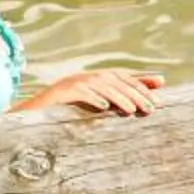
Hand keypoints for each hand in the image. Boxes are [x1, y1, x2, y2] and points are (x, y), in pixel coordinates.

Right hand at [32, 69, 161, 116]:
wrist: (34, 115)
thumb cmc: (70, 111)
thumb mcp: (98, 104)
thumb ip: (124, 95)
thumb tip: (157, 87)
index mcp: (98, 79)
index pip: (124, 78)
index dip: (142, 85)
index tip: (159, 96)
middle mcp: (87, 77)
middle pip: (116, 81)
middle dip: (135, 93)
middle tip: (150, 108)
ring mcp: (73, 83)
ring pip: (101, 86)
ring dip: (118, 97)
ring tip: (131, 110)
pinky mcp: (61, 92)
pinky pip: (79, 92)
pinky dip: (92, 97)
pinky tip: (104, 106)